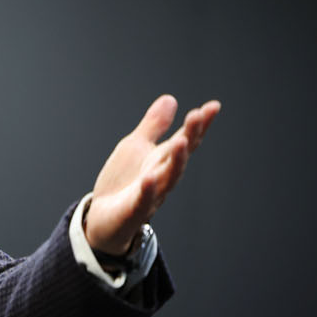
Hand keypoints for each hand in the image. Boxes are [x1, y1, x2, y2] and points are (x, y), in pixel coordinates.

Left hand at [84, 95, 220, 255]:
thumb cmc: (123, 181)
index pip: (186, 140)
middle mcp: (162, 176)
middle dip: (190, 136)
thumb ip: (154, 126)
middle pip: (180, 156)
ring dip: (177, 161)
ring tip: (182, 141)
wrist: (103, 218)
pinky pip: (143, 201)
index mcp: (163, 160)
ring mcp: (150, 195)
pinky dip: (147, 191)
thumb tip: (170, 98)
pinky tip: (149, 178)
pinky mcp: (133, 211)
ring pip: (168, 178)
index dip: (199, 124)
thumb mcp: (136, 146)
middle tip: (197, 115)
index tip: (213, 106)